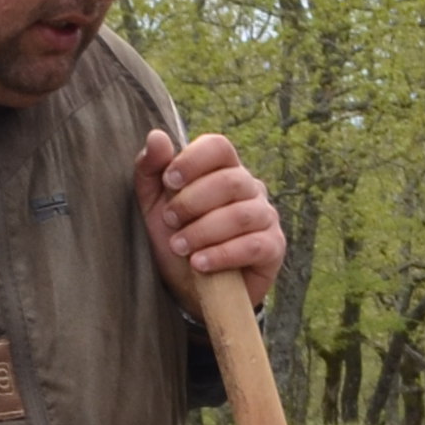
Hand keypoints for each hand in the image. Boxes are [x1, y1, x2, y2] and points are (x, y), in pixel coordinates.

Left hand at [137, 127, 285, 305]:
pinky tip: (200, 264)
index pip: (219, 147)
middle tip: (170, 221)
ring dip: (203, 231)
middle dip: (193, 202)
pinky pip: (253, 245)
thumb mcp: (152, 205)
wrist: (190, 289)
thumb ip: (151, 170)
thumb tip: (156, 136)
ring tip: (179, 247)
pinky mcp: (273, 247)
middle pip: (230, 181)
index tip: (169, 181)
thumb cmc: (174, 239)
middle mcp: (250, 188)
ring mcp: (265, 217)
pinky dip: (222, 254)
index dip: (193, 160)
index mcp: (222, 170)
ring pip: (241, 215)